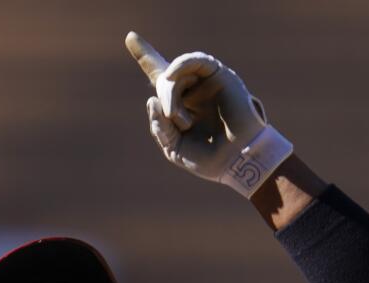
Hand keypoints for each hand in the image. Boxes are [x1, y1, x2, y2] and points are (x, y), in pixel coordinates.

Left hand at [125, 32, 292, 197]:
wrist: (238, 159)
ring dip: (171, 95)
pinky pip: (196, 61)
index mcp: (181, 106)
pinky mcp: (220, 75)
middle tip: (175, 121)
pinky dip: (181, 65)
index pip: (160, 78)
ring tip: (179, 117)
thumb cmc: (208, 158)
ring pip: (176, 74)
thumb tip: (151, 99)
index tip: (130, 37)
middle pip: (163, 81)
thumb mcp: (174, 146)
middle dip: (165, 101)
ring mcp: (206, 82)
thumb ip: (159, 125)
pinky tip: (172, 76)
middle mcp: (192, 90)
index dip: (145, 56)